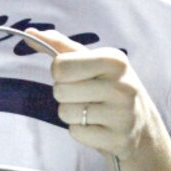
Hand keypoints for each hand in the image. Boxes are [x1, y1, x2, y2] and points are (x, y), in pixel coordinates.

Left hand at [26, 28, 160, 159]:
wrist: (141, 123)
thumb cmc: (108, 84)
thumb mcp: (90, 60)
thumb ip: (59, 45)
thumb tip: (29, 32)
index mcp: (114, 60)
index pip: (60, 65)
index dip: (59, 71)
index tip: (74, 74)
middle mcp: (122, 85)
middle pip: (60, 90)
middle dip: (64, 93)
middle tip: (85, 94)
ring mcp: (122, 114)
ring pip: (66, 113)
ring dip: (71, 113)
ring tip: (92, 111)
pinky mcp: (118, 139)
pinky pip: (76, 132)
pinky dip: (81, 131)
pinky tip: (98, 126)